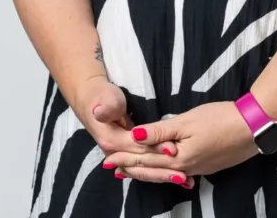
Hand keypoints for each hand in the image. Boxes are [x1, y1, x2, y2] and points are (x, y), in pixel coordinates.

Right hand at [72, 76, 191, 185]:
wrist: (91, 99)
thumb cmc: (101, 97)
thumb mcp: (106, 101)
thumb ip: (107, 109)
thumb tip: (100, 112)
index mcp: (111, 142)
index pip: (137, 148)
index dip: (155, 148)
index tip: (174, 150)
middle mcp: (116, 153)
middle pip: (143, 164)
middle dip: (163, 170)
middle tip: (185, 175)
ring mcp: (122, 155)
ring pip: (145, 168)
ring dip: (163, 174)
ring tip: (185, 180)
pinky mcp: (129, 151)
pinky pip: (145, 163)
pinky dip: (159, 169)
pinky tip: (175, 175)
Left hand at [110, 102, 258, 179]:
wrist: (253, 129)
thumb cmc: (219, 119)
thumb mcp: (187, 120)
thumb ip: (160, 130)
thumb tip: (134, 137)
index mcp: (177, 158)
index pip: (144, 158)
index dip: (124, 156)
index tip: (106, 156)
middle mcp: (184, 169)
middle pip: (152, 169)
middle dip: (130, 167)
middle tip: (111, 168)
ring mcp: (196, 169)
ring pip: (163, 173)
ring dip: (145, 171)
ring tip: (130, 171)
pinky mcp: (206, 166)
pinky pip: (177, 173)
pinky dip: (162, 171)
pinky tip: (163, 171)